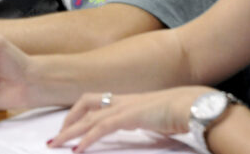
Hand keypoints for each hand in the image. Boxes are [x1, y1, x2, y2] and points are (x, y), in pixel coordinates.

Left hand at [50, 86, 210, 151]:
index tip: (69, 126)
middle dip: (68, 120)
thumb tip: (141, 131)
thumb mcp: (155, 119)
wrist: (193, 105)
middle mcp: (122, 100)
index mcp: (127, 100)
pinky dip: (86, 139)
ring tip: (55, 144)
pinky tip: (77, 150)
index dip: (79, 112)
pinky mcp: (129, 117)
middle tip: (55, 137)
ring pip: (88, 118)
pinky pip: (101, 128)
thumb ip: (143, 124)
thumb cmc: (180, 112)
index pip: (95, 101)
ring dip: (69, 132)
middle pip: (85, 104)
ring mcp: (124, 107)